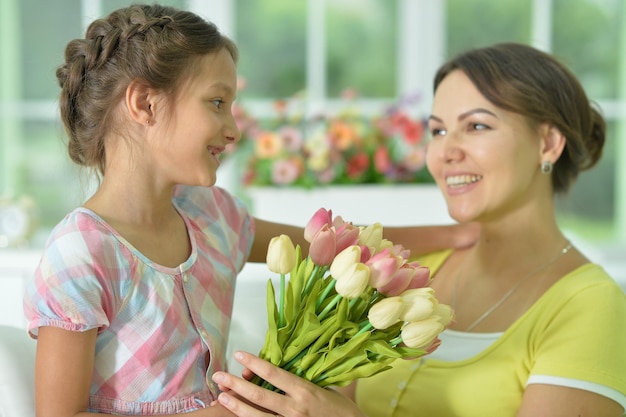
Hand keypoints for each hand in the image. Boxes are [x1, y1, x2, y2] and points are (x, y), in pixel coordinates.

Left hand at [212, 352, 364, 416]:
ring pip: (257, 416)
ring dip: (237, 406)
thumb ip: (304, 382)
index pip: (274, 374)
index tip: (239, 354)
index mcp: (306, 392)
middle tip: (219, 376)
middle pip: (259, 396)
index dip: (254, 363)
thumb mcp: (326, 390)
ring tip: (222, 396)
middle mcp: (295, 410)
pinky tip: (238, 416)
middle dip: (236, 384)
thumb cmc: (342, 411)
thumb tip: (282, 371)